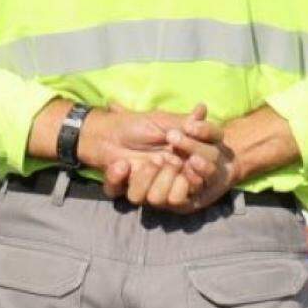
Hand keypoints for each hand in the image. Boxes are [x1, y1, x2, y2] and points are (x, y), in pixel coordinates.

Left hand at [88, 104, 224, 207]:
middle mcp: (164, 181)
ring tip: (143, 162)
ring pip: (153, 199)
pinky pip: (127, 195)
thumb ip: (185, 122)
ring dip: (147, 178)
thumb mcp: (164, 122)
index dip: (196, 175)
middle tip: (162, 159)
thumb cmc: (137, 124)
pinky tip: (121, 164)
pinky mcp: (123, 189)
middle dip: (169, 177)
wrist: (105, 130)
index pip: (196, 180)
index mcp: (179, 167)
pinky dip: (122, 179)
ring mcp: (144, 187)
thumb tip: (203, 108)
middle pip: (176, 197)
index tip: (191, 162)